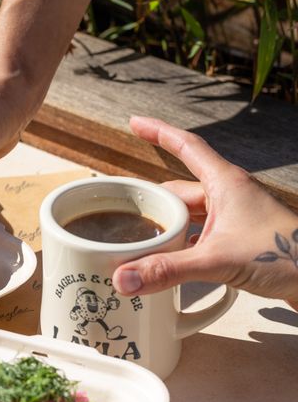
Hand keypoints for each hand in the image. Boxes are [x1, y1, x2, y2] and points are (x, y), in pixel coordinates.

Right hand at [113, 117, 297, 309]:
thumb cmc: (286, 256)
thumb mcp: (218, 260)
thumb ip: (168, 269)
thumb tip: (123, 277)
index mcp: (225, 184)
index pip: (186, 147)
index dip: (158, 133)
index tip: (135, 123)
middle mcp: (229, 195)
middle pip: (178, 189)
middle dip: (150, 199)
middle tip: (121, 210)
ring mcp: (235, 217)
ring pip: (188, 213)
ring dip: (165, 224)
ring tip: (139, 237)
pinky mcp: (239, 239)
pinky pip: (200, 233)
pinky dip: (182, 242)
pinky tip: (170, 258)